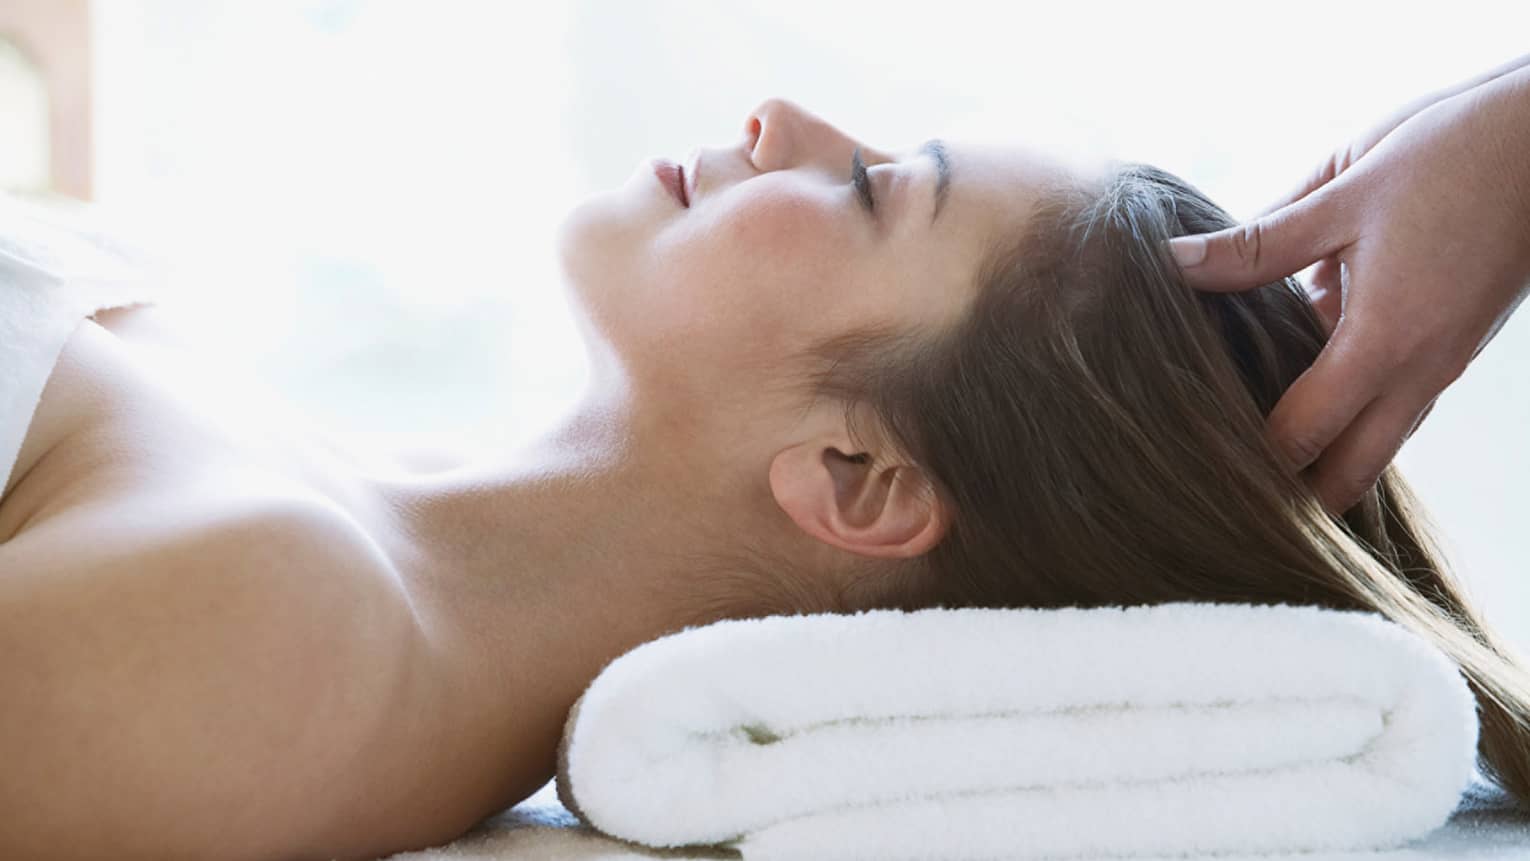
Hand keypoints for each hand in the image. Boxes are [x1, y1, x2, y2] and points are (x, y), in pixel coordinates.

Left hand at [1168, 67, 1529, 514]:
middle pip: (1349, 473)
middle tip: (1225, 495)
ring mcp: (1443, 363)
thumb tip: (1172, 264)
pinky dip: (1350, 416)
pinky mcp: (1453, 345)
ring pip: (1377, 444)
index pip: (1302, 437)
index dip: (1247, 463)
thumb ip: (1256, 244)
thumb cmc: (1456, 152)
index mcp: (1387, 339)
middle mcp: (1422, 369)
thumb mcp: (1344, 191)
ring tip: (1248, 459)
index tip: (1192, 467)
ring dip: (1323, 459)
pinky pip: (1396, 405)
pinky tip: (1296, 387)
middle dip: (1293, 498)